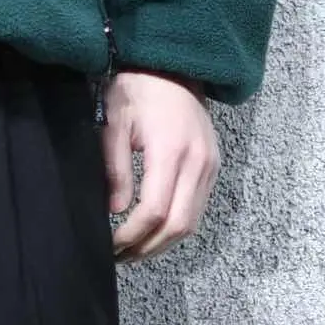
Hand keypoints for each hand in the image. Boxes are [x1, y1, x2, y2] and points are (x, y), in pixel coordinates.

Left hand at [100, 69, 219, 263]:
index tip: (111, 244)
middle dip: (148, 247)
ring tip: (134, 250)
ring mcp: (210, 166)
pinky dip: (176, 226)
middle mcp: (197, 163)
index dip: (132, 234)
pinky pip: (197, 208)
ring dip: (163, 242)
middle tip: (121, 257)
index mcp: (171, 151)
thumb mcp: (115, 121)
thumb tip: (114, 209)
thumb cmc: (137, 89)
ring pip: (192, 222)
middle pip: (178, 224)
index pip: (154, 210)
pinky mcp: (213, 166)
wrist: (172, 67)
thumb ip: (115, 166)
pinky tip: (154, 231)